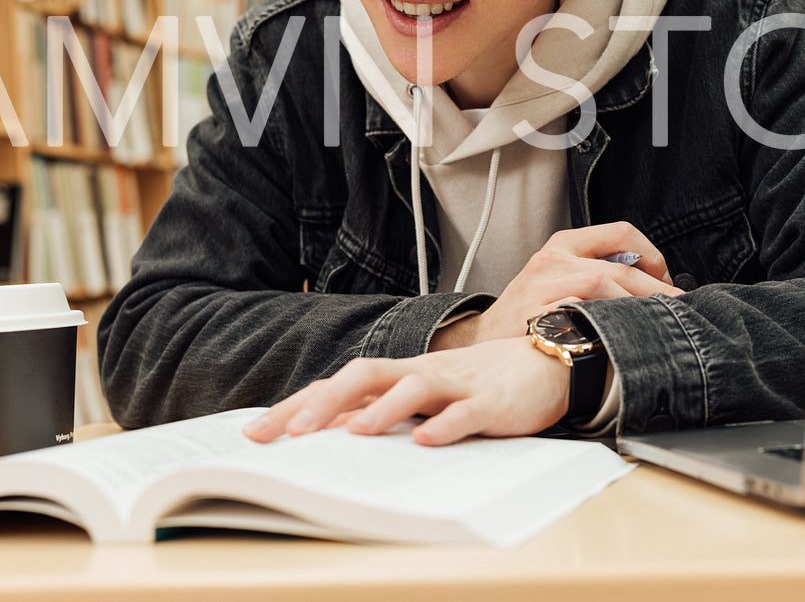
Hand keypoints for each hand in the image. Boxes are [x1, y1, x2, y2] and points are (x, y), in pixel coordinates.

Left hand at [242, 338, 567, 446]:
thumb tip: (332, 436)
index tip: (255, 434)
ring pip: (414, 386)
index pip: (339, 385)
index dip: (296, 406)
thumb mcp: (426, 400)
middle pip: (365, 375)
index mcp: (402, 374)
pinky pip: (467, 412)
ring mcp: (457, 384)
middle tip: (288, 434)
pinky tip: (427, 441)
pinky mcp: (492, 401)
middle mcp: (422, 373)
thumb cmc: (480, 384)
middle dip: (323, 402)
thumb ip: (384, 413)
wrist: (549, 362)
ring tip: (354, 433)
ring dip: (383, 409)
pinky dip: (447, 425)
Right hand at [431, 221, 680, 349]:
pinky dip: (606, 324)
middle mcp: (552, 259)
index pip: (620, 232)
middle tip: (678, 309)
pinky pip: (580, 314)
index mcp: (563, 244)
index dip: (652, 255)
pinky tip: (620, 338)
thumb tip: (653, 284)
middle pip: (619, 268)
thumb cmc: (530, 313)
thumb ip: (599, 272)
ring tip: (654, 325)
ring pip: (603, 285)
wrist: (483, 341)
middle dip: (656, 290)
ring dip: (636, 308)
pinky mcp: (535, 313)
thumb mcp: (560, 278)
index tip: (665, 279)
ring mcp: (542, 286)